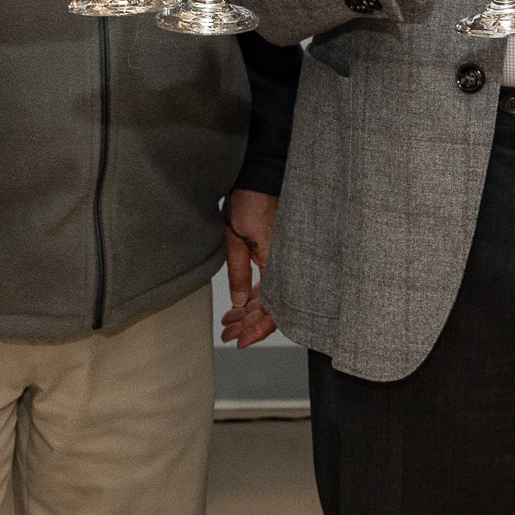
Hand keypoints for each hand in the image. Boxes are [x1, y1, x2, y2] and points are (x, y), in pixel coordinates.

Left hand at [221, 188, 278, 346]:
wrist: (262, 173)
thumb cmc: (250, 200)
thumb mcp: (235, 239)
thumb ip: (238, 274)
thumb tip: (238, 303)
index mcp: (278, 265)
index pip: (273, 311)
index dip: (257, 330)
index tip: (241, 342)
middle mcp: (285, 265)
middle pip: (272, 307)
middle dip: (248, 323)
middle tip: (229, 333)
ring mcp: (283, 258)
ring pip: (270, 295)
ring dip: (249, 309)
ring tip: (229, 321)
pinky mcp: (279, 251)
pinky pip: (270, 280)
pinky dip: (255, 293)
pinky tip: (240, 301)